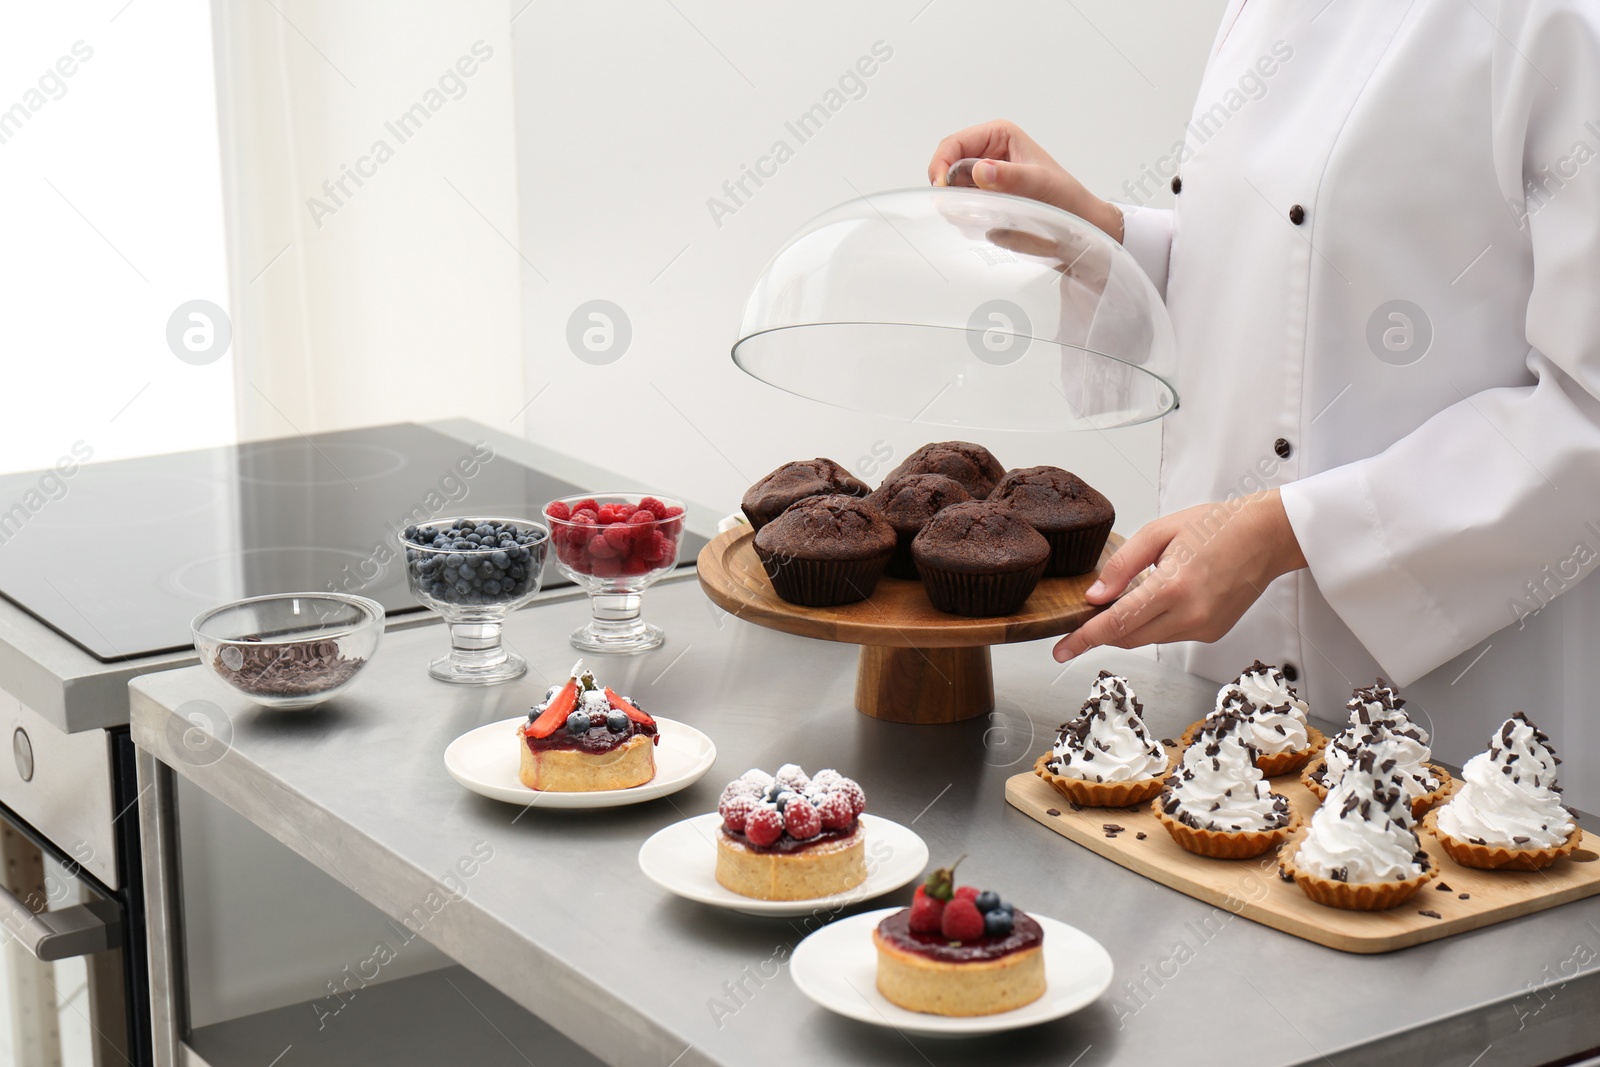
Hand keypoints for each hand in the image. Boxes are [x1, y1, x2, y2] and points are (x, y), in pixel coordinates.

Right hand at [928, 119, 1122, 240]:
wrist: (1078, 222)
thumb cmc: (1065, 196)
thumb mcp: (1039, 183)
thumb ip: (1010, 177)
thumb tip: (980, 170)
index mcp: (999, 136)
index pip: (954, 143)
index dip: (941, 163)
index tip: (941, 187)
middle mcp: (988, 152)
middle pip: (948, 165)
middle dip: (947, 186)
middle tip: (956, 207)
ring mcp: (984, 176)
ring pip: (953, 187)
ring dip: (957, 202)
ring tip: (979, 214)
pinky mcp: (985, 197)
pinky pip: (962, 204)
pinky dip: (965, 214)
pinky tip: (984, 220)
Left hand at [1052, 490, 1307, 661]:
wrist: (1266, 536)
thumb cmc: (1216, 525)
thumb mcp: (1159, 532)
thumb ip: (1122, 565)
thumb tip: (1094, 596)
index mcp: (1173, 587)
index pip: (1116, 623)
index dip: (1084, 639)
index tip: (1061, 650)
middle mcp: (1190, 615)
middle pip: (1128, 638)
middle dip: (1100, 633)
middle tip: (1080, 622)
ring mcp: (1203, 628)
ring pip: (1148, 639)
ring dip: (1128, 626)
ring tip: (1126, 599)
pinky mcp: (1212, 633)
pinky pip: (1169, 636)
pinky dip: (1154, 624)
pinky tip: (1159, 600)